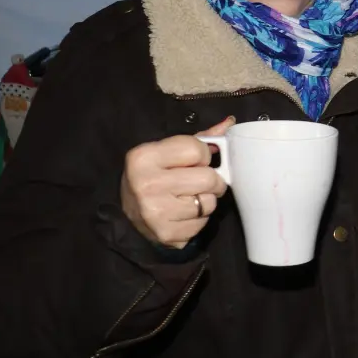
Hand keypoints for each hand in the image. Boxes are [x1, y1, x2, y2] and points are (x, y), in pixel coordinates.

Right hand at [119, 117, 233, 249]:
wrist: (128, 213)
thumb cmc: (153, 176)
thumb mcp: (168, 152)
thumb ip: (200, 139)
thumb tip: (230, 123)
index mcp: (144, 157)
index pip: (198, 149)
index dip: (203, 155)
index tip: (194, 161)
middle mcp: (147, 184)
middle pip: (209, 178)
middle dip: (211, 180)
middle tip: (200, 182)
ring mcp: (156, 213)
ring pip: (209, 203)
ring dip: (206, 200)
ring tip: (188, 198)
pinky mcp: (167, 234)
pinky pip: (202, 224)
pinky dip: (199, 219)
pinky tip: (183, 214)